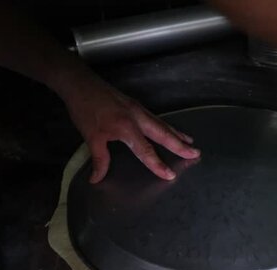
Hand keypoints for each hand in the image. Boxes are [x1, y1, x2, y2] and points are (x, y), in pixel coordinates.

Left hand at [63, 76, 199, 182]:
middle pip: (163, 134)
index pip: (145, 150)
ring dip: (177, 134)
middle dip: (180, 145)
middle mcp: (137, 117)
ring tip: (190, 142)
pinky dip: (167, 126)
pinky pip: (156, 118)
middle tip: (196, 153)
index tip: (170, 175)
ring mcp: (138, 109)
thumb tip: (97, 179)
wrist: (80, 83)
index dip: (157, 164)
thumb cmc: (85, 110)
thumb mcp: (91, 137)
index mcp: (126, 127)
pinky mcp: (136, 105)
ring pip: (162, 124)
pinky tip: (170, 129)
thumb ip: (99, 159)